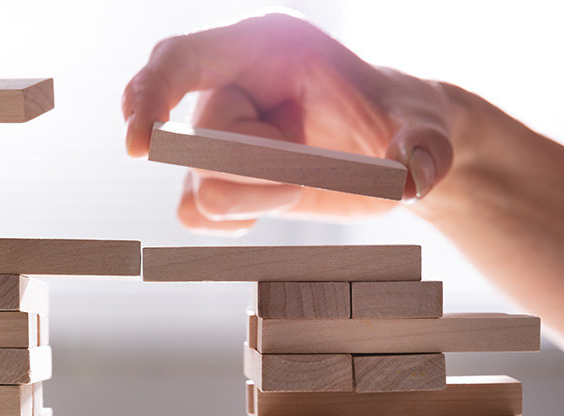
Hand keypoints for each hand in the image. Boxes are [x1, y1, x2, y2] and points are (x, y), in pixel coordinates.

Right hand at [122, 12, 453, 234]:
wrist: (395, 152)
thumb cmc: (402, 124)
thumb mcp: (423, 131)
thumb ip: (421, 150)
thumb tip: (410, 180)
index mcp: (262, 47)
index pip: (180, 57)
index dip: (151, 93)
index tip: (140, 145)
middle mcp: (227, 85)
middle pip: (200, 142)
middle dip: (263, 170)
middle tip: (313, 168)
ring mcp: (214, 134)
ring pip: (197, 186)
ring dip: (256, 199)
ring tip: (302, 182)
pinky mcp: (215, 176)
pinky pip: (194, 213)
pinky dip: (234, 220)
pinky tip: (272, 206)